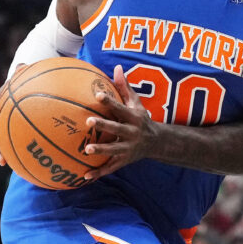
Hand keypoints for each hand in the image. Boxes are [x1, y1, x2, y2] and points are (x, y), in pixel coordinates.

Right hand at [0, 69, 21, 166]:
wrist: (20, 99)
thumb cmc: (23, 89)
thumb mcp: (24, 81)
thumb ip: (24, 74)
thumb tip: (23, 65)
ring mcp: (0, 130)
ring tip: (2, 160)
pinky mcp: (8, 139)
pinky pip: (9, 150)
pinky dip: (12, 157)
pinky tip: (21, 169)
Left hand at [83, 65, 152, 180]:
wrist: (157, 143)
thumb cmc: (141, 119)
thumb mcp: (136, 103)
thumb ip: (125, 87)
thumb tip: (117, 67)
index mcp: (133, 117)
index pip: (121, 108)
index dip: (110, 101)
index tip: (98, 95)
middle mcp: (132, 133)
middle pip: (117, 128)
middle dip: (104, 125)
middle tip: (88, 121)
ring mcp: (128, 148)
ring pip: (114, 149)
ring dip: (101, 150)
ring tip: (86, 150)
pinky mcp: (124, 160)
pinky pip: (110, 167)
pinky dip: (98, 173)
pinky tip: (84, 176)